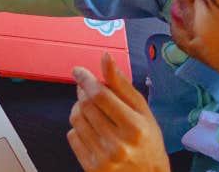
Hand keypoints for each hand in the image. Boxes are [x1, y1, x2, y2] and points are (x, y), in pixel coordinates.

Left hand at [67, 53, 168, 170]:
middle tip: (88, 89)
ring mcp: (104, 158)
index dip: (86, 79)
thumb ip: (122, 85)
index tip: (78, 71)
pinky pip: (72, 136)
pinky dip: (78, 127)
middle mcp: (119, 145)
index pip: (100, 96)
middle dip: (83, 92)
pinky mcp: (91, 167)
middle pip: (85, 106)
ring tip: (92, 110)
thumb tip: (105, 58)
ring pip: (76, 119)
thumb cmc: (147, 141)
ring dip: (79, 108)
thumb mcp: (142, 111)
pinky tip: (91, 129)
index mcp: (136, 128)